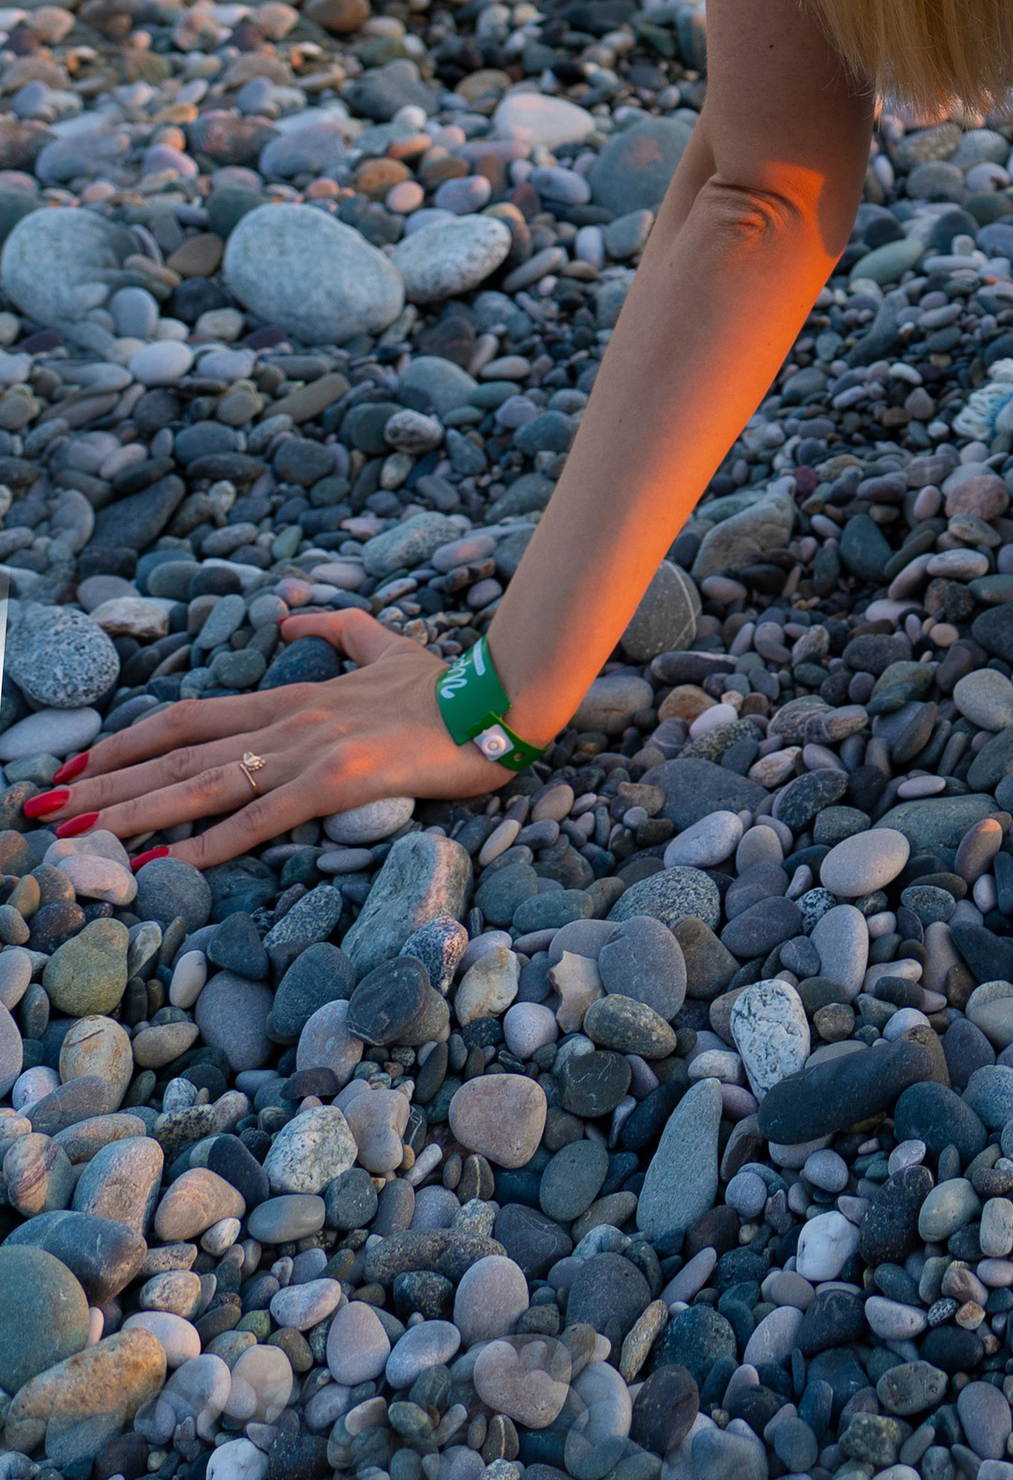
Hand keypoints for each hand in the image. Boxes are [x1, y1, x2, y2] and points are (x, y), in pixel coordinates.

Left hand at [31, 614, 510, 870]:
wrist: (499, 694)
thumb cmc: (447, 682)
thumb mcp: (385, 644)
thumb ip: (337, 629)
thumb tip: (294, 614)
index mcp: (293, 698)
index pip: (188, 717)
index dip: (127, 742)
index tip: (77, 768)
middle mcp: (288, 722)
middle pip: (176, 754)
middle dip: (105, 785)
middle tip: (42, 812)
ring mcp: (310, 749)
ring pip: (203, 784)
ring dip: (134, 816)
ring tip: (76, 840)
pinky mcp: (341, 778)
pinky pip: (263, 816)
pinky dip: (210, 843)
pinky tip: (168, 865)